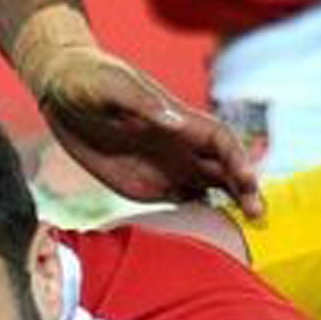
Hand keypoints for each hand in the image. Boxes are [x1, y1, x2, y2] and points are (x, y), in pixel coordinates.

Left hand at [15, 5, 262, 216]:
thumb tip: (177, 123)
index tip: (248, 181)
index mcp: (176, 120)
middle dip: (245, 190)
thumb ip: (141, 104)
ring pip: (209, 188)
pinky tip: (204, 240)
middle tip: (258, 217)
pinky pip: (180, 203)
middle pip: (224, 168)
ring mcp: (165, 166)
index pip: (220, 141)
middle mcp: (178, 145)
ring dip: (227, 208)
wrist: (62, 90)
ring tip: (241, 235)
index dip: (238, 159)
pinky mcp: (146, 184)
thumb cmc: (88, 79)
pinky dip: (197, 219)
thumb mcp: (110, 87)